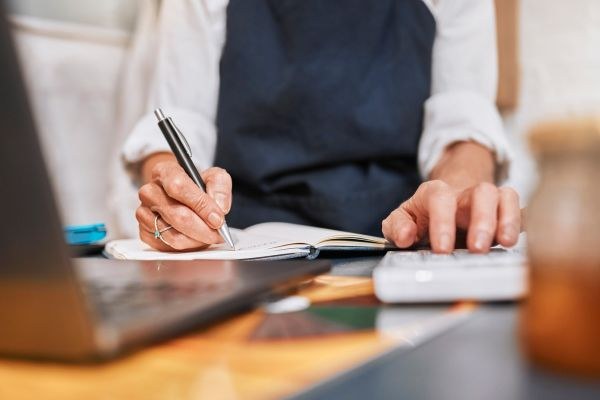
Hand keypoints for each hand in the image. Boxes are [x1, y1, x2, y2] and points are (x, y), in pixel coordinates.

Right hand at [135, 155, 232, 250]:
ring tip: (208, 235)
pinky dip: (186, 246)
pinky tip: (194, 238)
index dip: (200, 205)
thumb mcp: (214, 178)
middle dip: (203, 228)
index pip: (178, 187)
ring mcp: (144, 212)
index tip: (217, 219)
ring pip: (173, 234)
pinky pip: (167, 245)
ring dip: (196, 239)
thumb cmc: (198, 187)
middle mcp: (149, 191)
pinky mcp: (144, 232)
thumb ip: (220, 186)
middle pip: (177, 215)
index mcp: (163, 172)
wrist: (183, 200)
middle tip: (218, 233)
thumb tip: (219, 208)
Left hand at [382, 180, 520, 252]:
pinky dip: (524, 223)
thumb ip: (397, 226)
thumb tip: (405, 237)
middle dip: (482, 220)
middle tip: (478, 249)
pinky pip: (521, 210)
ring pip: (505, 197)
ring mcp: (489, 201)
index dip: (442, 222)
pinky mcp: (505, 212)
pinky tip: (522, 241)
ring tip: (506, 243)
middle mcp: (466, 194)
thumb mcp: (402, 218)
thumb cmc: (424, 216)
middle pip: (481, 193)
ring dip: (508, 220)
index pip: (440, 198)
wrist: (447, 202)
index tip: (442, 250)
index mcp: (436, 193)